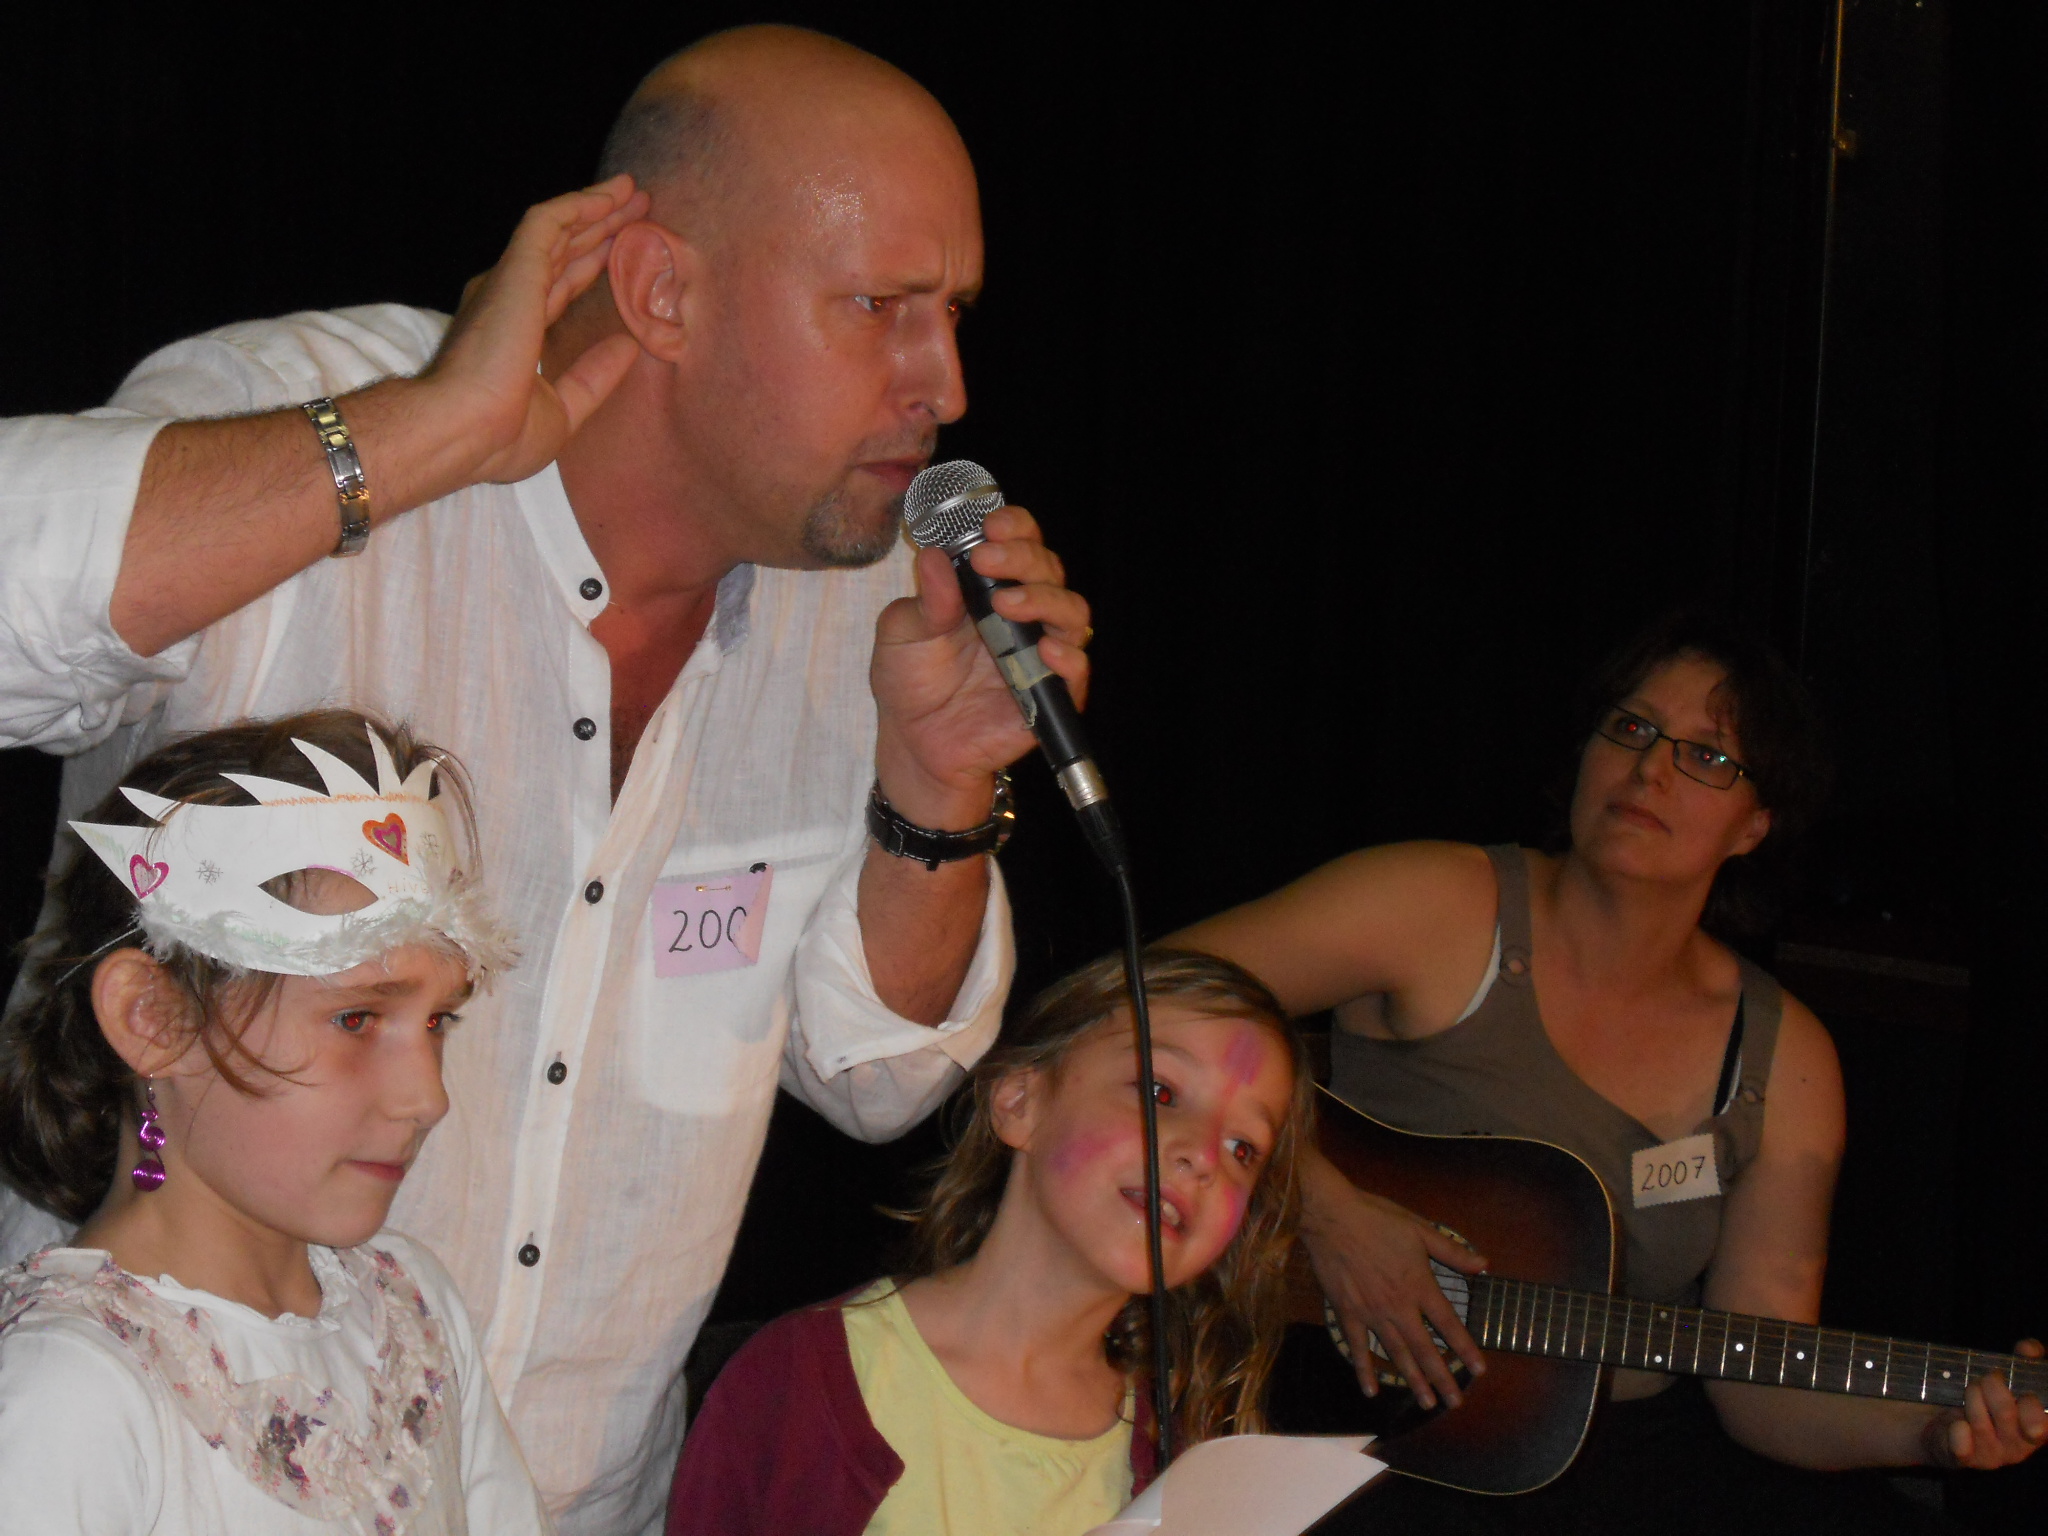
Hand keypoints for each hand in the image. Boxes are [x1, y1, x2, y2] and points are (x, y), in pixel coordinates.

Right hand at [418, 175, 650, 485]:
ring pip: (558, 229)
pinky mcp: (515, 268)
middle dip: (599, 228)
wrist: (464, 432)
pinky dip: (580, 204)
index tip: (624, 252)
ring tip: (634, 190)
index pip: (560, 286)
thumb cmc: (499, 437)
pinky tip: (612, 196)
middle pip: (563, 252)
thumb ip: (594, 377)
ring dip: (596, 207)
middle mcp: (509, 299)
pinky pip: (548, 221)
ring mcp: (510, 281)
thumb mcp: (563, 409)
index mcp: (514, 332)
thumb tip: (629, 347)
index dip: (591, 265)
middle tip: (638, 207)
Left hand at [870, 504, 1092, 825]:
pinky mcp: (1050, 693)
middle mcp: (1021, 613)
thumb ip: (925, 598)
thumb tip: (935, 558)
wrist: (913, 743)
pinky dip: (1068, 655)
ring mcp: (1039, 651)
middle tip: (986, 561)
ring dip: (1045, 598)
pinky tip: (1044, 649)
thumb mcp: (902, 632)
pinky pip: (1077, 669)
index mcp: (988, 586)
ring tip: (1007, 604)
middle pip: (1048, 568)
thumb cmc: (910, 680)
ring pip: (1071, 610)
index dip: (1013, 526)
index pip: (1019, 541)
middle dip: (1022, 556)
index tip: (988, 527)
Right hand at [1299, 1153, 1487, 1409]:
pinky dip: (1364, 1370)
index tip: (1480, 1370)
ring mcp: (1372, 1313)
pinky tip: (1371, 1391)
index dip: (1465, 1348)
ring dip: (1413, 1380)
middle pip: (1426, 1349)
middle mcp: (1399, 1307)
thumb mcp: (1419, 1228)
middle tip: (1455, 1403)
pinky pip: (1358, 1348)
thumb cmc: (1377, 1218)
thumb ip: (1452, 1251)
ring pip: (1397, 1354)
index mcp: (1419, 1285)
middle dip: (1442, 1378)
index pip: (1449, 1324)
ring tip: (1426, 1403)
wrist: (1332, 1217)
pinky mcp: (1347, 1313)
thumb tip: (1484, 1264)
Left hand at [1922, 1339, 2047, 1469]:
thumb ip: (2024, 1360)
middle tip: (1986, 1378)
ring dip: (1970, 1397)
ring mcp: (1991, 1456)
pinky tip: (1957, 1423)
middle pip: (2007, 1414)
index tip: (2020, 1389)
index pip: (2043, 1425)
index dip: (2033, 1407)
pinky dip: (1958, 1432)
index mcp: (2036, 1428)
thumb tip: (2028, 1349)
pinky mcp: (1961, 1459)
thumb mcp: (2008, 1376)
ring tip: (1968, 1391)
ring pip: (1980, 1422)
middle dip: (1992, 1387)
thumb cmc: (1986, 1398)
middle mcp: (2018, 1447)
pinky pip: (1962, 1448)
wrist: (1942, 1421)